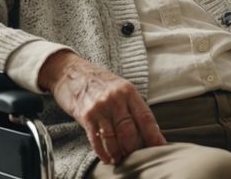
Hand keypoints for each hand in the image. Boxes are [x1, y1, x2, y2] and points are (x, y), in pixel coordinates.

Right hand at [38, 51, 165, 164]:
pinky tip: (106, 157)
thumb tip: (146, 128)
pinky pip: (96, 140)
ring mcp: (100, 108)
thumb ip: (131, 105)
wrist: (70, 71)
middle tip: (135, 156)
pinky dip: (103, 152)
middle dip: (133, 148)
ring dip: (118, 153)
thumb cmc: (97, 81)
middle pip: (129, 132)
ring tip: (120, 158)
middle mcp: (115, 99)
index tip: (160, 147)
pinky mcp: (85, 116)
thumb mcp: (119, 86)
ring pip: (113, 139)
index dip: (154, 135)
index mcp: (128, 91)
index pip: (146, 118)